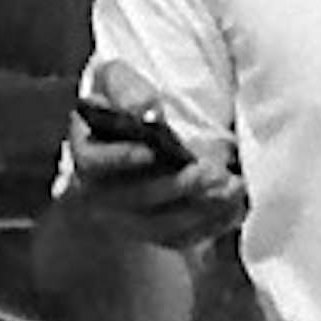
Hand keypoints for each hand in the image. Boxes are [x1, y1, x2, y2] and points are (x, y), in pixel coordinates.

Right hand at [62, 83, 243, 244]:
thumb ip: (126, 89)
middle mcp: (101, 195)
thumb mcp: (117, 80)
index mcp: (86, 153)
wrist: (136, 130)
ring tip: (231, 187)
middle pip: (136, 200)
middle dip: (176, 186)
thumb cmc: (124, 101)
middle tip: (211, 171)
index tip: (152, 150)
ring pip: (162, 227)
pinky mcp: (155, 232)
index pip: (94, 163)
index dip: (121, 158)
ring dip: (199, 211)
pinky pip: (182, 239)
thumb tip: (146, 110)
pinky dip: (210, 225)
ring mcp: (128, 220)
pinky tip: (234, 206)